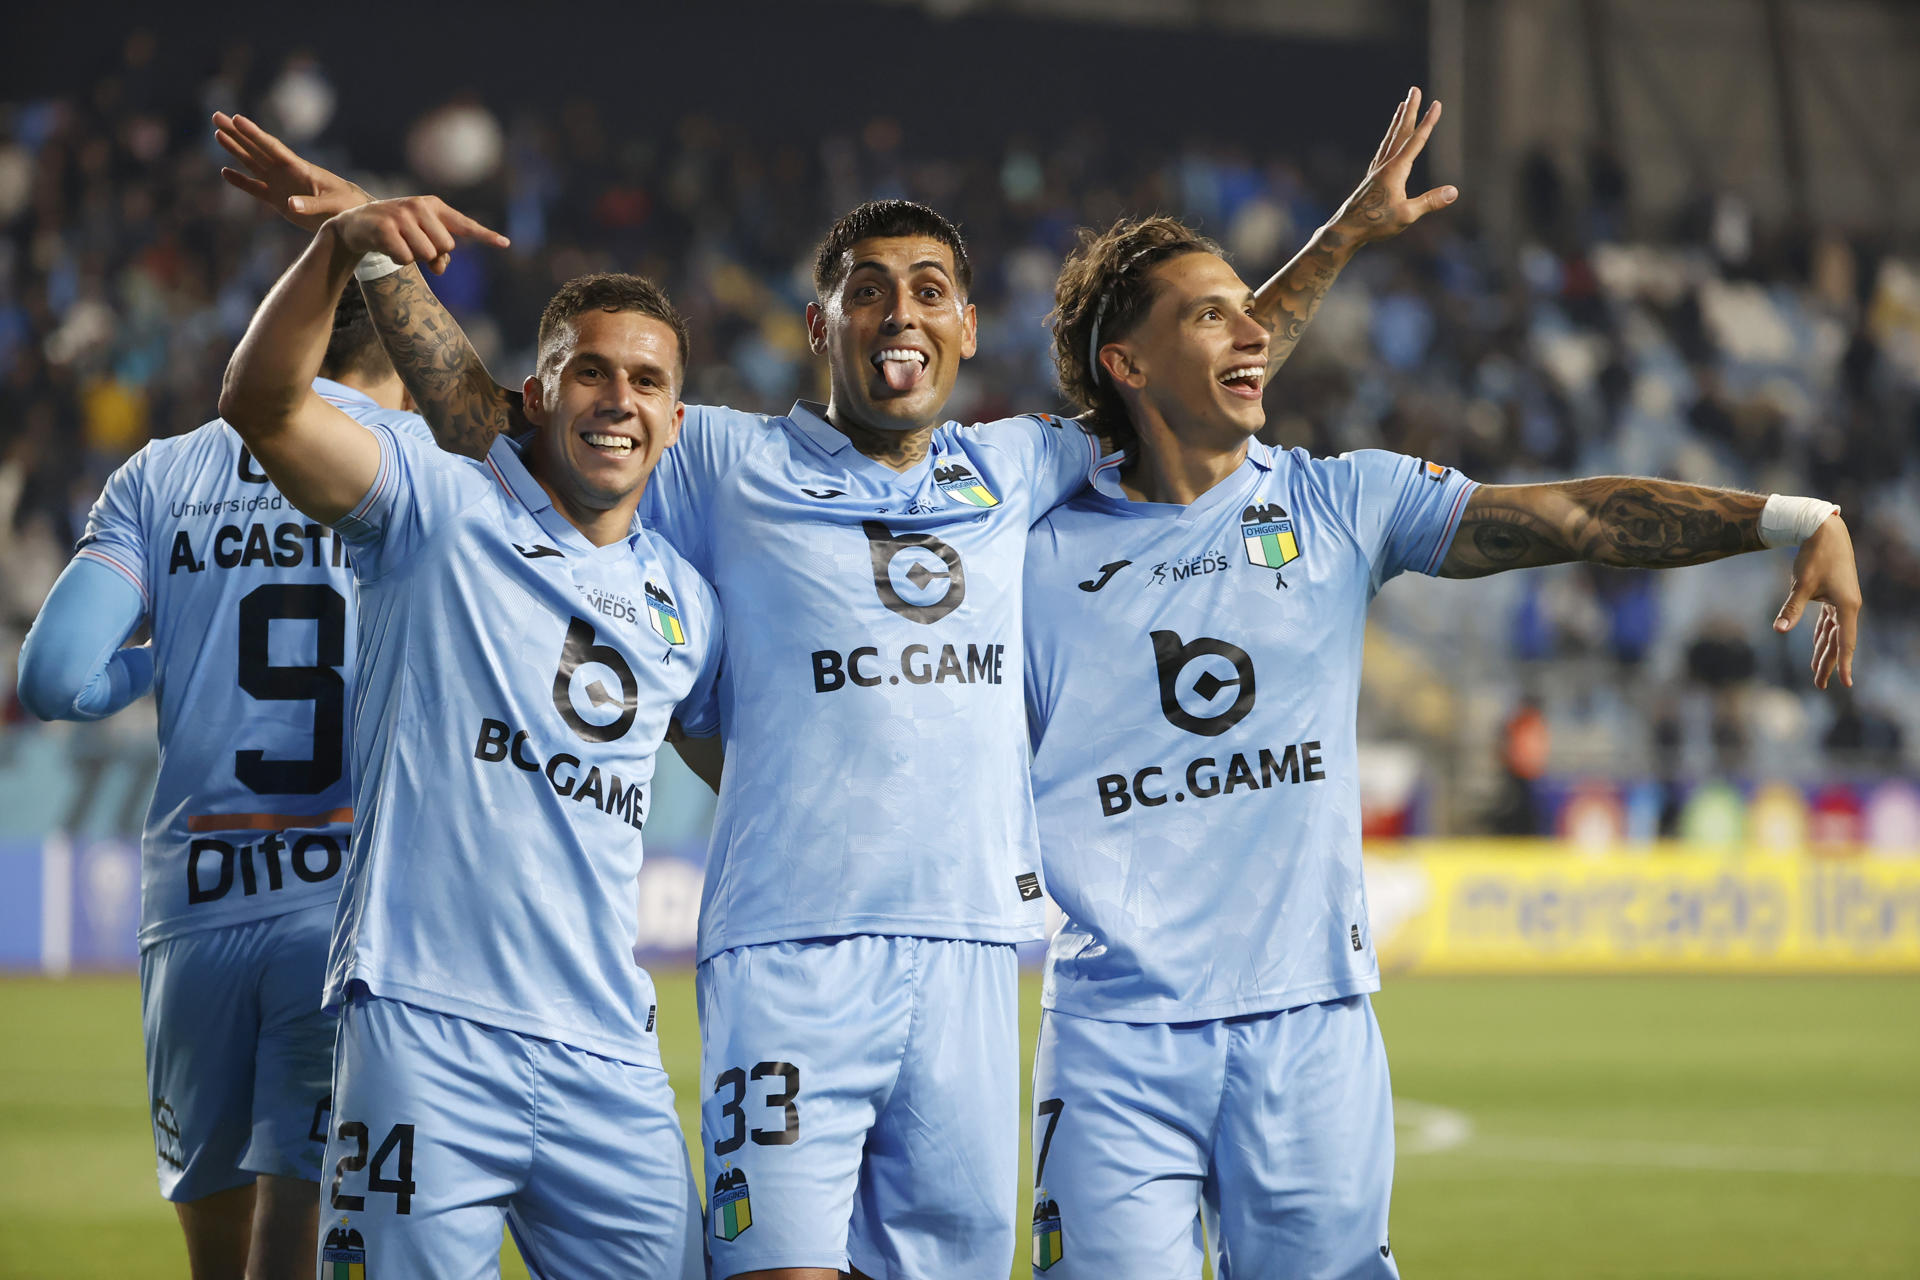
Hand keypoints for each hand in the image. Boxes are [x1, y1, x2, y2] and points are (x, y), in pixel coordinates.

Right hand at [213, 112, 370, 232]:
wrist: (349, 215)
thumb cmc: (345, 206)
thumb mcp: (331, 205)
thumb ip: (310, 205)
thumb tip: (290, 204)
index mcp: (298, 168)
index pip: (272, 147)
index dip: (254, 133)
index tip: (237, 119)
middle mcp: (285, 172)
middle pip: (256, 148)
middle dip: (236, 133)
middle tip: (216, 115)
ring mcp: (280, 184)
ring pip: (252, 163)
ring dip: (235, 150)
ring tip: (217, 134)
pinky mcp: (278, 200)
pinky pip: (255, 188)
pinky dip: (241, 182)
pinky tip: (225, 172)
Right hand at [325, 196, 508, 274]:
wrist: (354, 224)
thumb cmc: (395, 232)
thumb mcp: (419, 238)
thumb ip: (439, 253)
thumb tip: (442, 267)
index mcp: (433, 206)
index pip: (463, 224)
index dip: (485, 235)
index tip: (505, 244)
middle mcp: (419, 206)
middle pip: (445, 247)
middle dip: (431, 254)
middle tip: (413, 245)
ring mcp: (402, 215)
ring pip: (426, 254)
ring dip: (413, 258)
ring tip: (399, 244)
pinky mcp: (385, 227)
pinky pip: (406, 258)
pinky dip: (398, 260)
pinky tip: (387, 248)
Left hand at [1328, 87, 1456, 244]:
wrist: (1346, 230)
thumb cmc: (1375, 224)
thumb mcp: (1407, 215)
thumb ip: (1430, 202)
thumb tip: (1454, 192)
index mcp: (1395, 170)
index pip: (1416, 141)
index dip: (1428, 122)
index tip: (1437, 104)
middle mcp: (1385, 165)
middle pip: (1400, 132)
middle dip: (1410, 110)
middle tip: (1414, 89)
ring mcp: (1376, 170)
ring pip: (1389, 138)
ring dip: (1398, 120)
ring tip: (1402, 104)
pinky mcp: (1371, 178)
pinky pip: (1383, 150)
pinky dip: (1389, 138)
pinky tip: (1390, 138)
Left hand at [1773, 514, 1860, 688]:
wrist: (1823, 531)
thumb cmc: (1815, 556)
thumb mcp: (1801, 584)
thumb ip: (1791, 608)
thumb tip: (1778, 629)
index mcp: (1846, 606)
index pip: (1845, 642)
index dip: (1843, 663)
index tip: (1845, 683)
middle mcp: (1849, 606)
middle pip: (1838, 641)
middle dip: (1828, 663)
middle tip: (1818, 685)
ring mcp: (1842, 601)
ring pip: (1833, 632)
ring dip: (1824, 650)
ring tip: (1816, 671)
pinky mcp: (1834, 595)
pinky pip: (1829, 621)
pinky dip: (1822, 634)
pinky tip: (1817, 645)